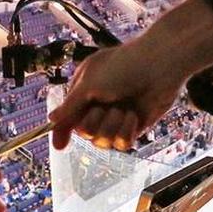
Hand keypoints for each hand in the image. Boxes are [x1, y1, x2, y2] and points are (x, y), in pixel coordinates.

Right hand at [49, 40, 187, 151]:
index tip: (61, 146)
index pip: (68, 118)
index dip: (64, 131)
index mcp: (83, 91)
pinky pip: (121, 143)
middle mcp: (98, 105)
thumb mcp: (89, 84)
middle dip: (95, 121)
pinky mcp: (133, 126)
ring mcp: (116, 117)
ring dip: (113, 125)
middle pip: (85, 133)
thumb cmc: (123, 66)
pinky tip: (134, 115)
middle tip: (105, 105)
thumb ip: (69, 107)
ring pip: (103, 141)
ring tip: (124, 108)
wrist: (161, 65)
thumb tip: (51, 120)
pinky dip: (128, 130)